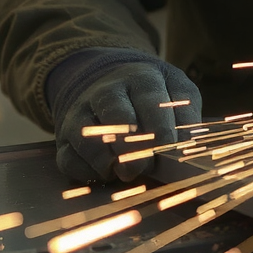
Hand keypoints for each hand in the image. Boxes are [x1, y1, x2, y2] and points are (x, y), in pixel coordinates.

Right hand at [49, 51, 201, 181]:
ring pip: (88, 139)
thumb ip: (186, 112)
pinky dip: (87, 172)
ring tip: (126, 172)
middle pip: (117, 118)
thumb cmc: (152, 93)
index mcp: (140, 79)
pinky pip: (68, 158)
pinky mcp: (64, 135)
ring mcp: (81, 112)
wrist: (107, 80)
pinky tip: (106, 174)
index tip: (168, 148)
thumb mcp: (176, 90)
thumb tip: (188, 143)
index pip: (151, 102)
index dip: (161, 129)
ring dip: (108, 162)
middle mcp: (107, 92)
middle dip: (134, 148)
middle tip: (144, 168)